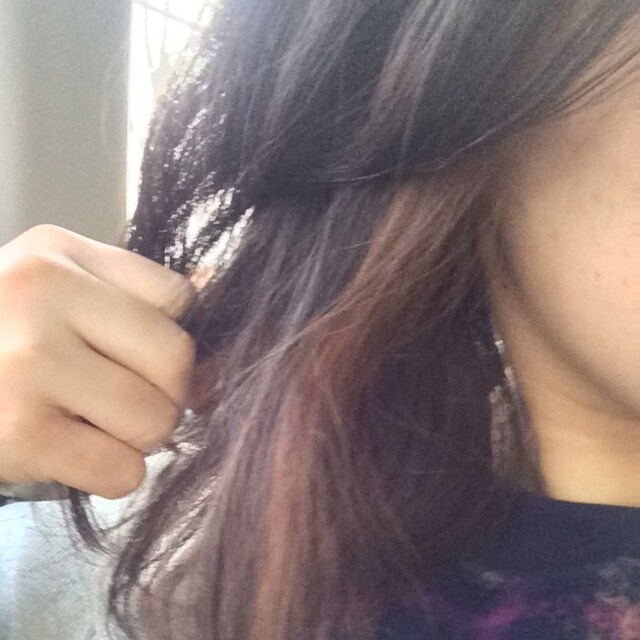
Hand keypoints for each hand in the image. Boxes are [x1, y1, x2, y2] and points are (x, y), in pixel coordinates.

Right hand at [0, 224, 196, 498]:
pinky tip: (76, 454)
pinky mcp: (16, 431)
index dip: (171, 338)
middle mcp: (40, 293)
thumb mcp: (52, 288)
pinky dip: (113, 474)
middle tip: (126, 400)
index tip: (144, 359)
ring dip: (139, 437)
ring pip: (155, 418)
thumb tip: (214, 286)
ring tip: (96, 426)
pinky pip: (122, 470)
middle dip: (166, 394)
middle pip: (176, 359)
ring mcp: (26, 362)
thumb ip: (129, 292)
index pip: (178, 296)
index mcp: (58, 253)